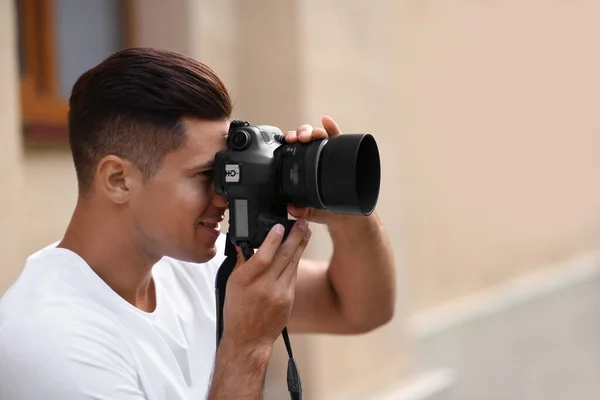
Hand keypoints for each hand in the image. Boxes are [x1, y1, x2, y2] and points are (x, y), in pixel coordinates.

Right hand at [221, 219, 311, 349]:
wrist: (248, 340)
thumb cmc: (237, 311)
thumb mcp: (232, 284)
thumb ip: (242, 262)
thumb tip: (246, 242)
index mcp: (245, 281)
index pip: (262, 257)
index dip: (272, 240)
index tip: (280, 226)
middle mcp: (264, 287)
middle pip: (283, 257)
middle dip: (295, 237)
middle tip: (302, 222)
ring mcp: (279, 294)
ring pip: (292, 264)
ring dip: (299, 245)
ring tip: (305, 231)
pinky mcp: (289, 299)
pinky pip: (293, 275)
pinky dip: (294, 261)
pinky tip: (298, 251)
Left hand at [284, 116, 351, 224]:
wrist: (352, 216)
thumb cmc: (333, 211)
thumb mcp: (315, 212)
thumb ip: (304, 211)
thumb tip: (292, 209)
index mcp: (306, 169)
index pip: (295, 151)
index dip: (289, 143)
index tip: (286, 141)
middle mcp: (316, 159)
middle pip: (306, 139)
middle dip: (300, 134)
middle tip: (298, 138)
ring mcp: (330, 155)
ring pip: (319, 136)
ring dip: (313, 131)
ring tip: (310, 134)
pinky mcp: (345, 154)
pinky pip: (338, 138)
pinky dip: (331, 127)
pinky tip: (326, 121)